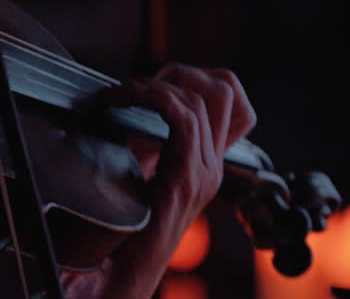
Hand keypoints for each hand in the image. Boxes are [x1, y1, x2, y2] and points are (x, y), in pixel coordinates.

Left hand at [62, 63, 255, 298]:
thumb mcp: (137, 175)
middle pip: (223, 89)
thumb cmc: (120, 231)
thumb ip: (142, 145)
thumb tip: (122, 108)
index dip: (191, 77)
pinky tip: (120, 100)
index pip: (229, 99)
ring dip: (154, 83)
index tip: (150, 83)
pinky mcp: (186, 180)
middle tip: (136, 86)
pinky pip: (182, 117)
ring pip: (200, 99)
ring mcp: (204, 173)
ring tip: (121, 92)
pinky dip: (149, 97)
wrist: (121, 278)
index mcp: (205, 163)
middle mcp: (212, 166)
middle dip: (176, 72)